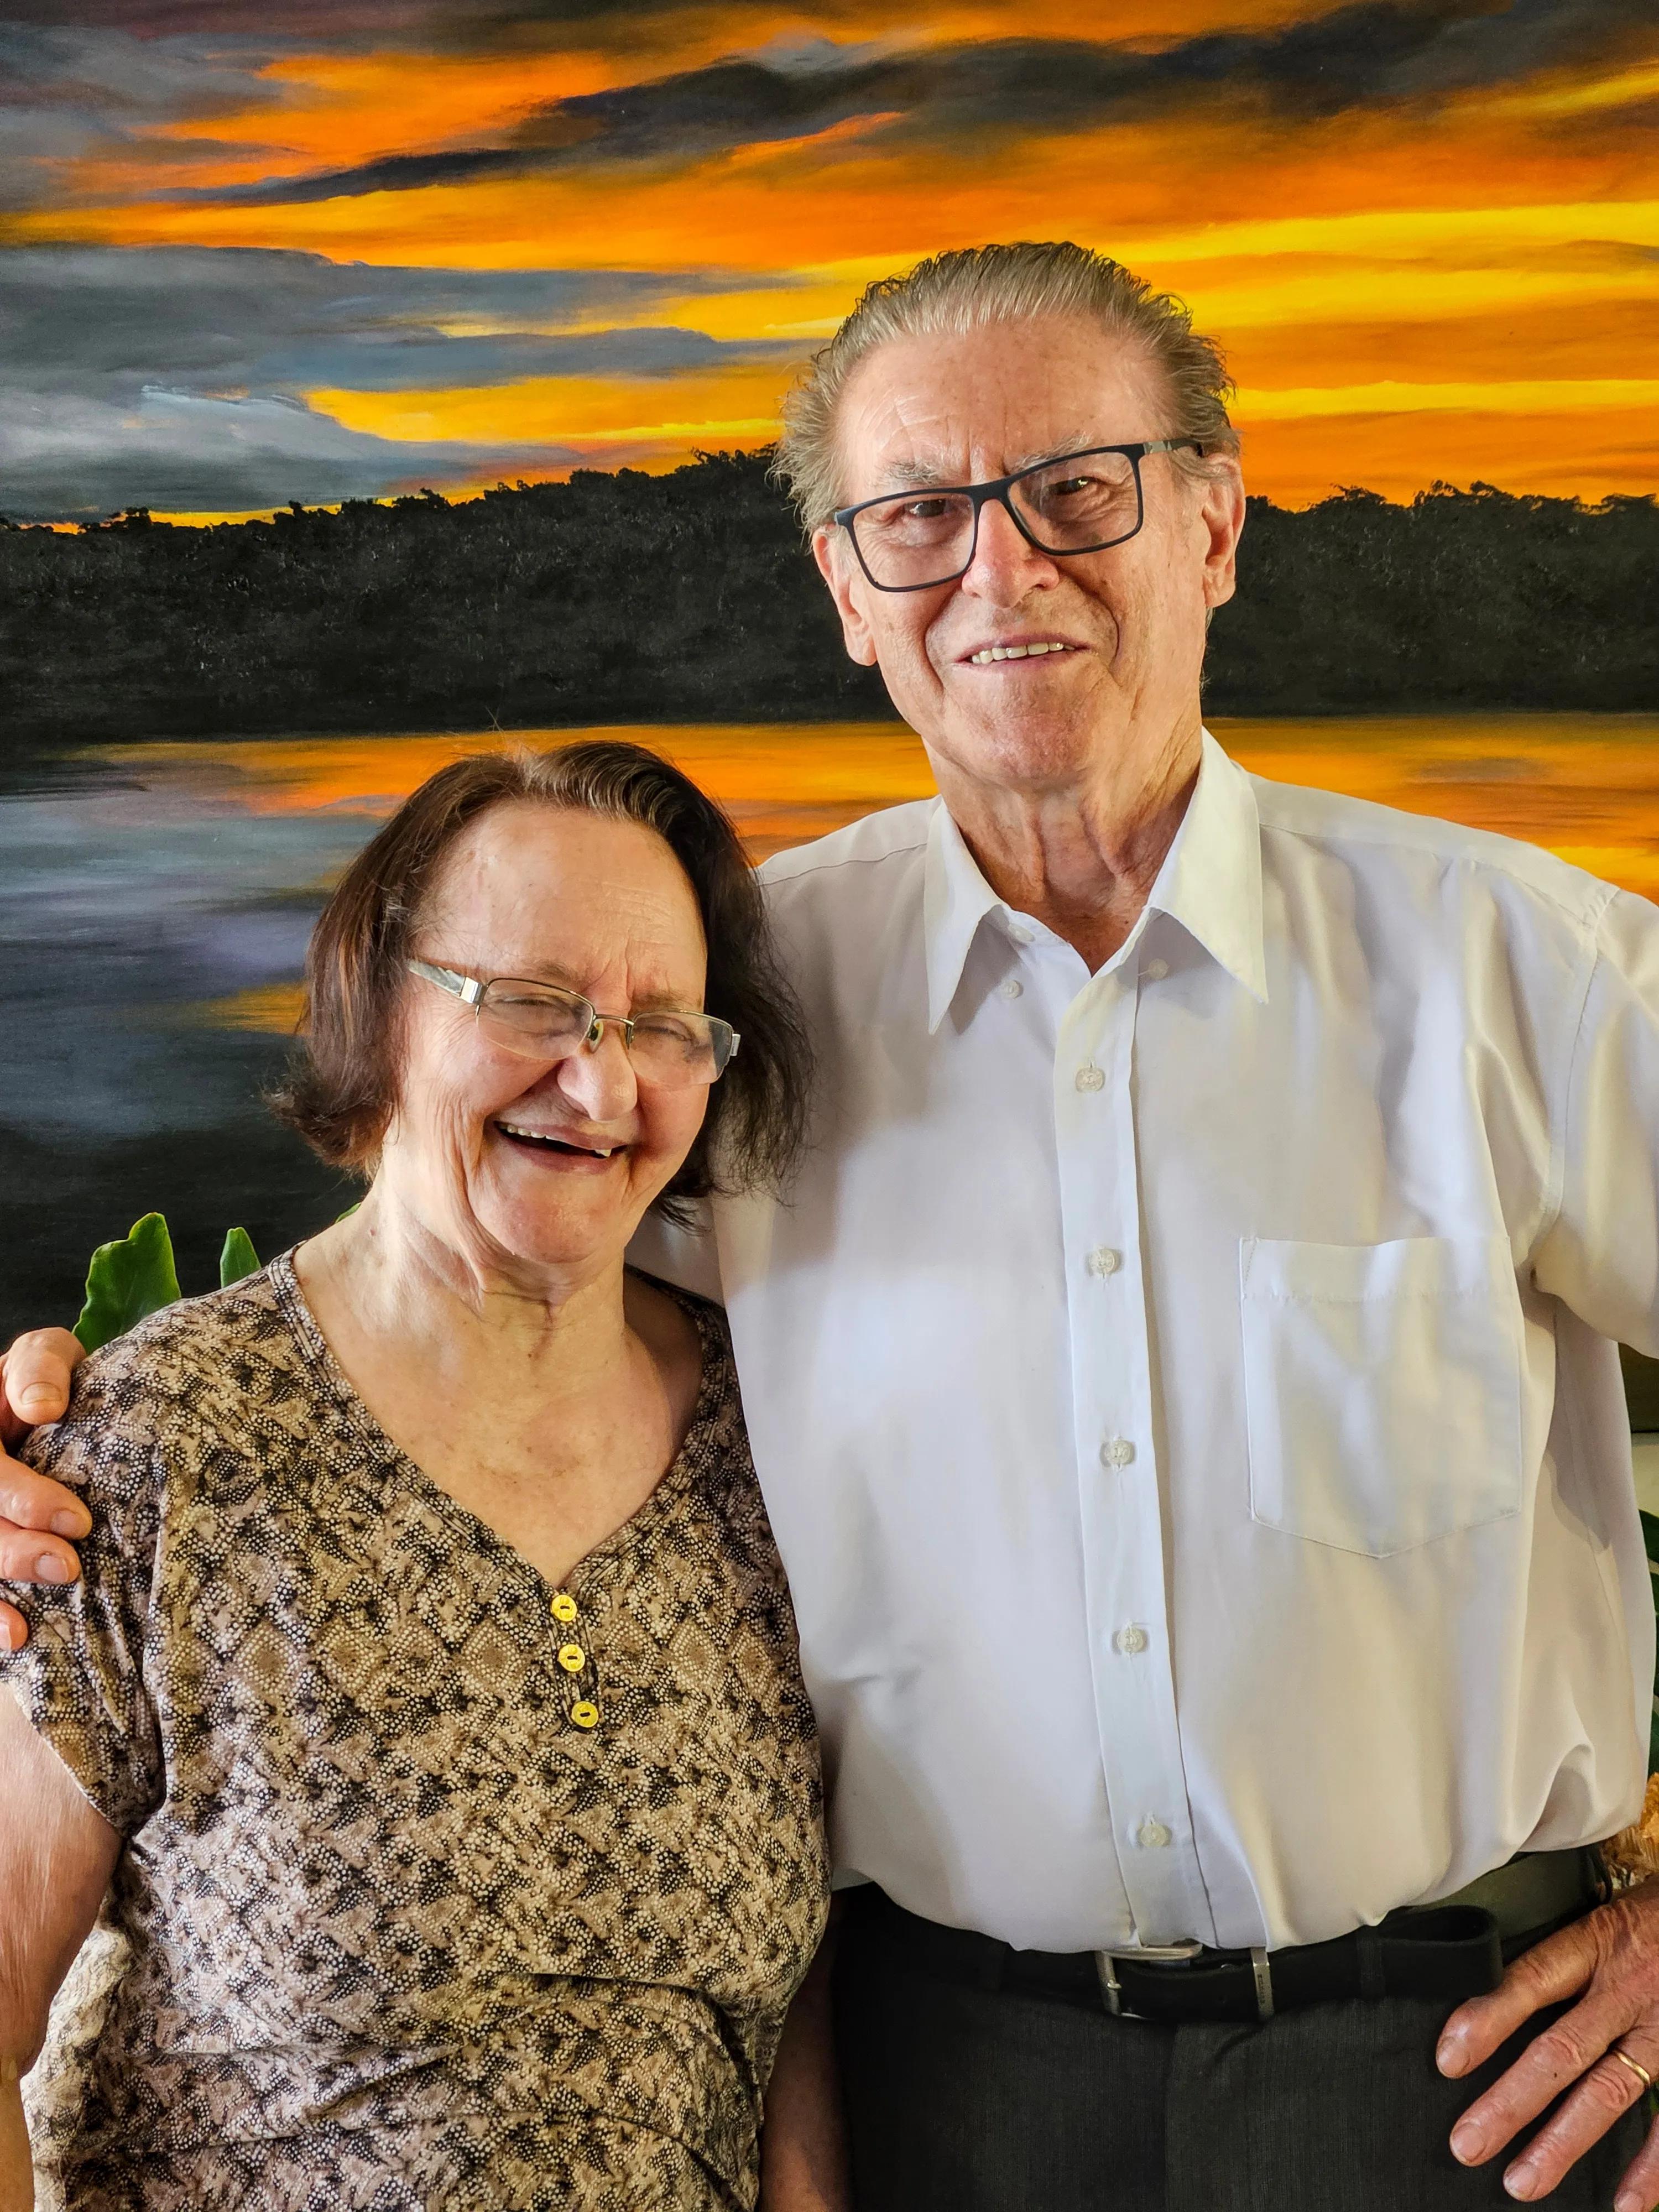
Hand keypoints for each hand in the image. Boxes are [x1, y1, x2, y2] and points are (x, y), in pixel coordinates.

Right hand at [0, 1330, 89, 1652]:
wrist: (42, 1405)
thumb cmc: (46, 1382)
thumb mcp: (45, 1355)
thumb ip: (40, 1368)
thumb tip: (42, 1406)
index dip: (22, 1497)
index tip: (77, 1520)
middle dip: (10, 1551)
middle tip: (67, 1567)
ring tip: (24, 1628)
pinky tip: (13, 1637)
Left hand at [1438, 1880, 1658, 2209]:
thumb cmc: (1653, 1915)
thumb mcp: (1607, 1912)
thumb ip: (1564, 1951)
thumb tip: (1491, 1986)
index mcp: (1597, 1944)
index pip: (1532, 1980)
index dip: (1488, 2018)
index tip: (1448, 2059)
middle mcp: (1626, 1989)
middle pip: (1562, 2049)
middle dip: (1512, 2101)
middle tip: (1468, 2144)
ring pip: (1609, 2091)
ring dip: (1563, 2142)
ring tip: (1521, 2182)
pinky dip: (1652, 2168)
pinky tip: (1624, 2203)